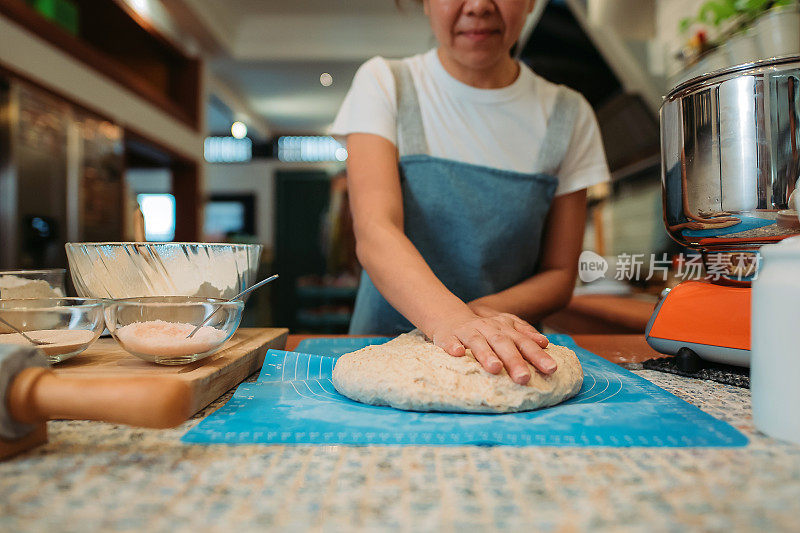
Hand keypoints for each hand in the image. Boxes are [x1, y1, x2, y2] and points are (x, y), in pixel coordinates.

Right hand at [429, 307, 555, 384]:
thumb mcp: (505, 327)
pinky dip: (453, 346)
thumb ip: (524, 334)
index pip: (523, 342)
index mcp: (504, 329)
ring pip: (477, 342)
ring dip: (486, 354)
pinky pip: (449, 341)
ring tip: (495, 368)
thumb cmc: (482, 328)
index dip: (537, 355)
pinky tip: (457, 353)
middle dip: (514, 360)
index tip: (552, 369)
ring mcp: (467, 332)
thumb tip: (545, 342)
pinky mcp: (447, 337)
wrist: (449, 315)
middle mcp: (487, 329)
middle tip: (524, 378)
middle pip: (502, 343)